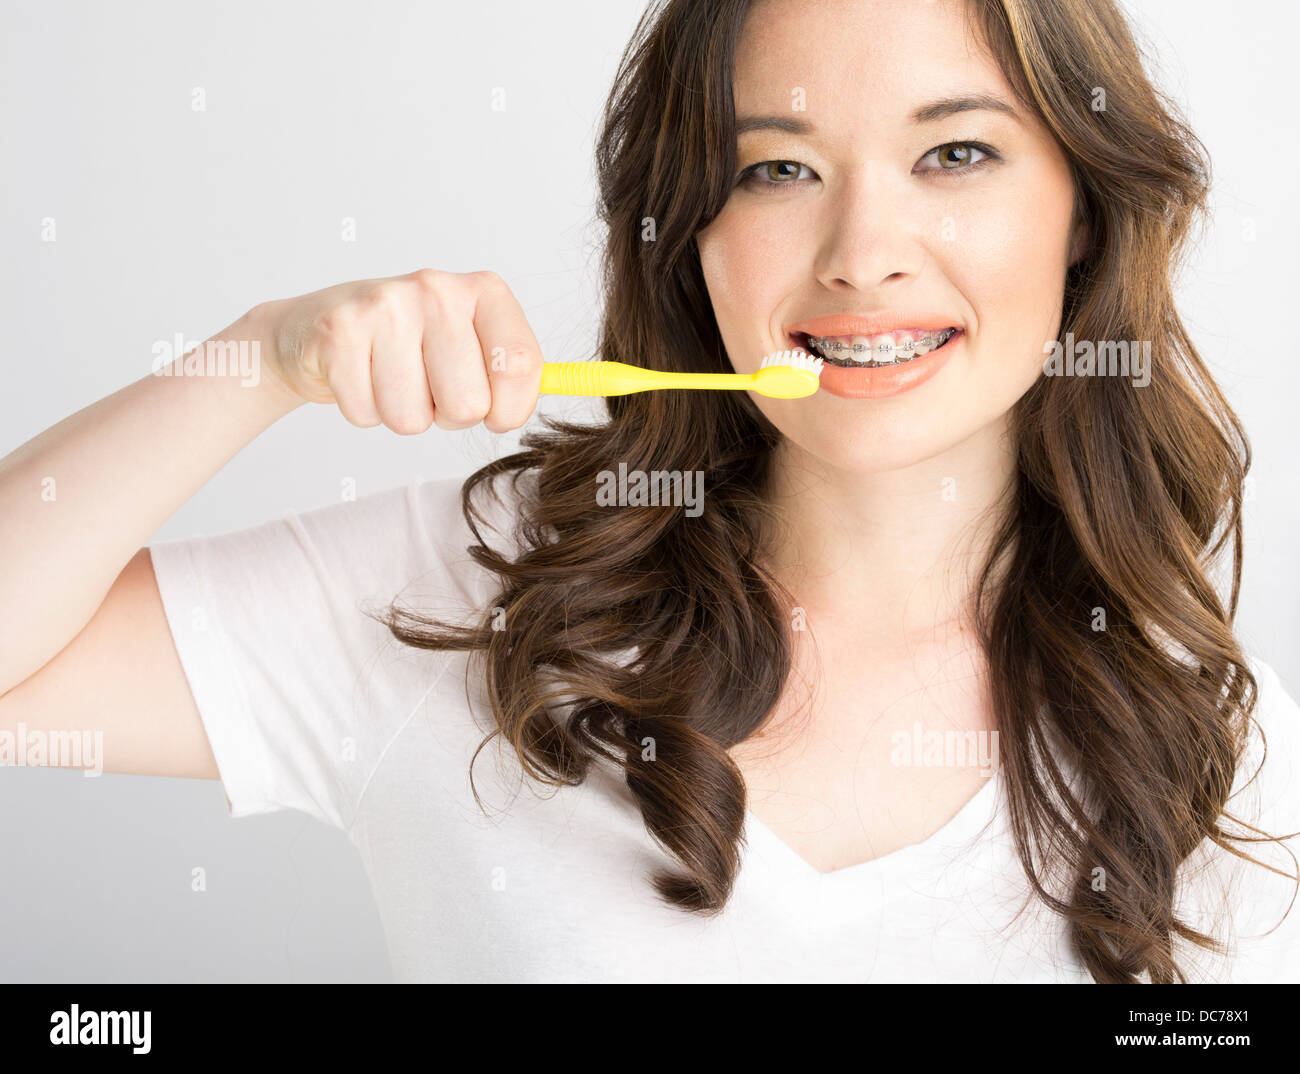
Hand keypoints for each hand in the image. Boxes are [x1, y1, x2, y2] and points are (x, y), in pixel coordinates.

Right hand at [248, 268, 544, 433]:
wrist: (316, 330)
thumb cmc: (409, 347)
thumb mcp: (473, 345)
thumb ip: (521, 369)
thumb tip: (620, 380)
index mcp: (484, 291)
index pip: (522, 367)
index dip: (511, 409)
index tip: (496, 415)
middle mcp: (437, 288)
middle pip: (468, 405)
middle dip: (447, 414)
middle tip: (425, 385)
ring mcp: (386, 305)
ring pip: (414, 418)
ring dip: (401, 414)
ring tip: (389, 379)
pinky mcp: (339, 331)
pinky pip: (369, 414)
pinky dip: (363, 411)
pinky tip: (357, 377)